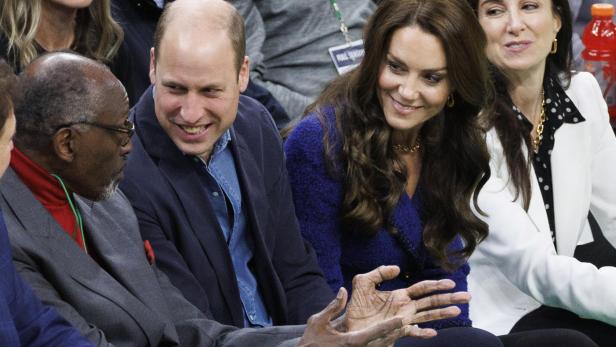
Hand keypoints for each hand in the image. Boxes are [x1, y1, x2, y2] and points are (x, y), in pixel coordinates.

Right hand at [296, 287, 411, 346]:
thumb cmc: (311, 340)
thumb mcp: (318, 321)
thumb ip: (333, 307)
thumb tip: (343, 290)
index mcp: (351, 342)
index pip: (374, 333)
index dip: (389, 326)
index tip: (401, 320)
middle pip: (383, 342)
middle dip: (396, 332)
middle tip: (410, 322)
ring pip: (381, 346)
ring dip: (393, 337)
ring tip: (406, 327)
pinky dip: (385, 342)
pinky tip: (391, 336)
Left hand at [344, 265, 469, 337]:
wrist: (347, 326)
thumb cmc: (356, 306)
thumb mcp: (363, 282)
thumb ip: (379, 273)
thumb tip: (398, 269)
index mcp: (400, 295)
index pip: (422, 288)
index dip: (436, 285)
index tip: (451, 283)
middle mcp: (405, 308)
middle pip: (431, 301)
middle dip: (448, 298)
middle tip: (467, 296)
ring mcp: (403, 320)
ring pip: (427, 315)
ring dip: (442, 313)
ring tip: (457, 311)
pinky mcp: (396, 332)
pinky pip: (412, 333)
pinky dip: (422, 333)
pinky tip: (432, 333)